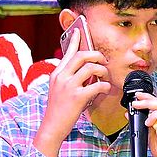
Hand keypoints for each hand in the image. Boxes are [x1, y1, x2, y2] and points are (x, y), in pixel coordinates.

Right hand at [33, 32, 109, 156]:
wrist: (51, 127)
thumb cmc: (58, 110)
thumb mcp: (58, 89)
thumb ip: (68, 78)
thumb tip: (84, 70)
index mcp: (57, 74)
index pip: (68, 52)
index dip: (75, 40)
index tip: (80, 30)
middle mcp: (61, 77)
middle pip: (82, 56)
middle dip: (97, 55)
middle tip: (103, 61)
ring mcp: (69, 86)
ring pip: (91, 68)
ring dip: (102, 71)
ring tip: (104, 77)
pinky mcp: (77, 97)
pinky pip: (97, 85)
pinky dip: (105, 86)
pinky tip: (105, 89)